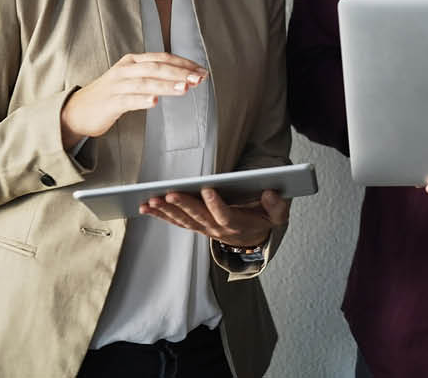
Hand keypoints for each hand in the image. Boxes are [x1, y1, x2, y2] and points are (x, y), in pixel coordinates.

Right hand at [60, 54, 207, 145]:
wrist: (78, 110)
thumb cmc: (110, 95)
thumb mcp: (131, 79)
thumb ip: (153, 76)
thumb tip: (184, 77)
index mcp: (133, 61)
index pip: (163, 58)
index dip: (183, 63)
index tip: (201, 70)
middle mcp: (126, 69)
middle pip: (157, 67)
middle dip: (180, 72)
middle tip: (199, 79)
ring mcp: (117, 86)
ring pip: (145, 82)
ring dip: (166, 85)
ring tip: (185, 88)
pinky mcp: (109, 103)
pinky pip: (128, 100)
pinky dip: (142, 100)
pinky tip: (154, 102)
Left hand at [141, 185, 289, 247]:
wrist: (255, 239)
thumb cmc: (265, 221)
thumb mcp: (278, 215)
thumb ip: (277, 206)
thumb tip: (270, 193)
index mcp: (238, 225)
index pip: (225, 216)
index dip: (216, 204)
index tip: (207, 189)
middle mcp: (218, 230)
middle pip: (199, 218)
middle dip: (183, 205)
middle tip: (169, 194)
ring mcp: (206, 229)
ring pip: (184, 221)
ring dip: (166, 211)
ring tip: (151, 201)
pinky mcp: (197, 227)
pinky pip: (178, 223)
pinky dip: (163, 215)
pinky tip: (149, 208)